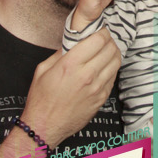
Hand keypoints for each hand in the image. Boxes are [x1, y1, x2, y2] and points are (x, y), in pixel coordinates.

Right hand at [23, 31, 120, 147]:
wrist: (45, 127)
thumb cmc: (41, 100)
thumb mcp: (43, 70)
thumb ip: (60, 53)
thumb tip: (73, 42)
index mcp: (70, 65)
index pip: (98, 39)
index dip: (101, 31)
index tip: (98, 30)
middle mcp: (87, 76)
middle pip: (110, 49)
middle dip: (108, 40)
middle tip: (103, 39)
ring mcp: (97, 88)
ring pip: (116, 62)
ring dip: (113, 53)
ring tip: (105, 51)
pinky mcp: (102, 99)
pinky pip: (113, 77)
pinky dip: (111, 69)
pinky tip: (103, 68)